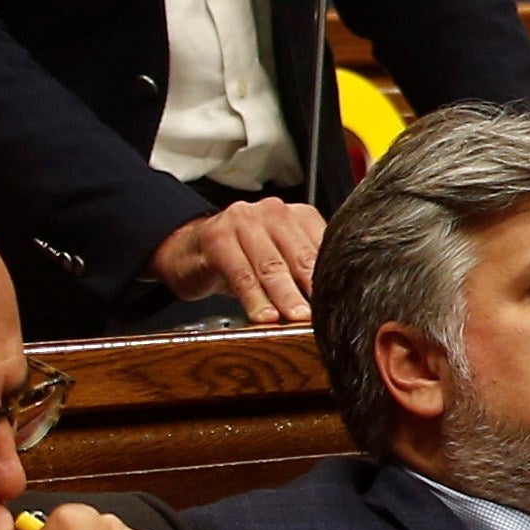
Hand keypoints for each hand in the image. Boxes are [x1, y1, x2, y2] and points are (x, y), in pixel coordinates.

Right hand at [149, 196, 324, 321]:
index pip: (324, 247)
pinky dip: (254, 298)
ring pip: (271, 266)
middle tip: (326, 315)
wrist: (187, 250)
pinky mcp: (216, 237)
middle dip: (314, 290)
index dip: (334, 277)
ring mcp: (243, 220)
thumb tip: (337, 303)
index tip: (343, 303)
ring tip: (298, 318)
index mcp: (297, 215)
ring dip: (286, 296)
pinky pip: (240, 274)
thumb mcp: (278, 259)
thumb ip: (305, 271)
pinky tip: (264, 316)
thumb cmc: (241, 257)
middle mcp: (273, 211)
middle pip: (300, 257)